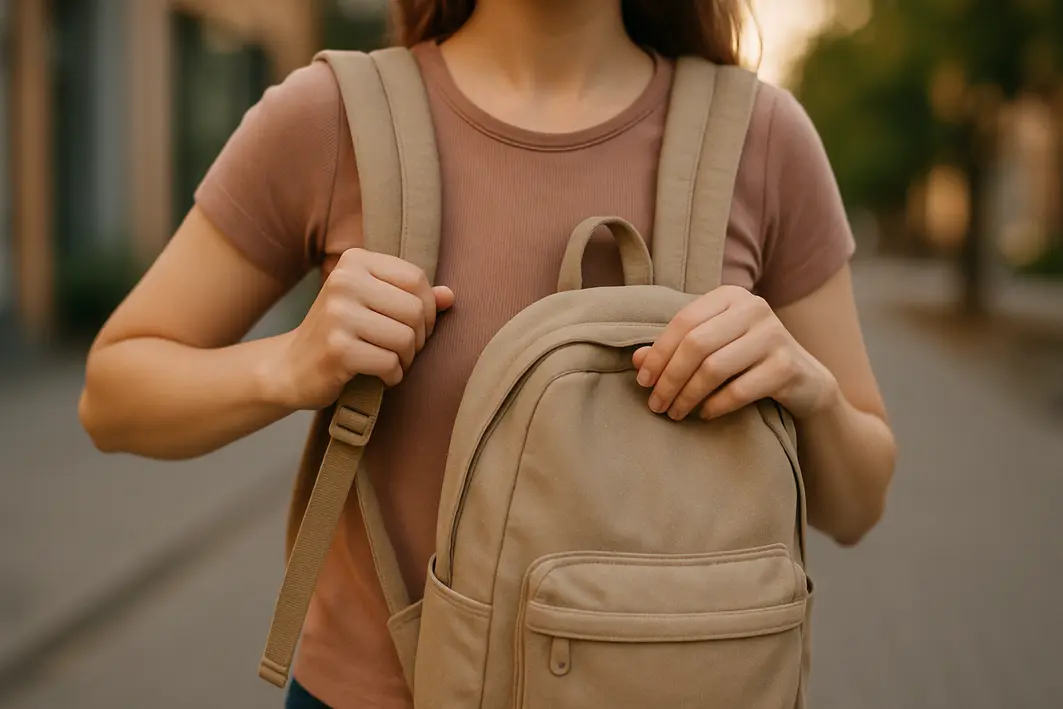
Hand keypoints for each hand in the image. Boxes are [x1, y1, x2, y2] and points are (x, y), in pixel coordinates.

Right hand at [275, 248, 453, 409]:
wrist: (290, 367)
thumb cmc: (340, 333)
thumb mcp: (372, 305)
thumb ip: (411, 297)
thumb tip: (450, 296)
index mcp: (355, 261)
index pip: (416, 279)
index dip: (427, 308)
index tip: (414, 326)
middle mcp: (344, 281)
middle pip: (415, 310)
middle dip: (418, 338)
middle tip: (403, 350)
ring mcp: (338, 315)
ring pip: (406, 339)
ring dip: (406, 360)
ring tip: (390, 362)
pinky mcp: (338, 349)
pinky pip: (390, 364)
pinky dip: (392, 376)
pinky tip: (378, 376)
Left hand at [632, 286, 836, 421]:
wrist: (804, 380)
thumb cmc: (746, 361)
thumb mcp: (711, 349)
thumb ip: (675, 350)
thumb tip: (637, 360)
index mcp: (730, 296)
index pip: (684, 321)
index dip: (659, 353)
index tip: (643, 381)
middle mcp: (754, 308)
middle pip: (696, 345)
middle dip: (670, 378)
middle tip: (656, 404)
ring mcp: (774, 335)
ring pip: (715, 368)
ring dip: (688, 396)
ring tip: (674, 413)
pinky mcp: (787, 366)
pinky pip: (739, 390)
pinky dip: (715, 406)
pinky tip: (704, 414)